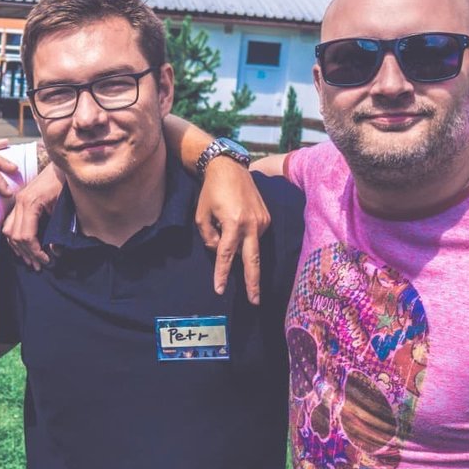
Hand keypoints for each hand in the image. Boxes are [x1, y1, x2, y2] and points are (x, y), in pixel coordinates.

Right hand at [2, 163, 63, 269]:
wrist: (63, 166)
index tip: (46, 260)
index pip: (25, 235)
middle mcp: (19, 202)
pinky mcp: (19, 202)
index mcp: (30, 203)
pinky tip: (25, 248)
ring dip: (19, 248)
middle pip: (15, 236)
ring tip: (32, 261)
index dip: (35, 251)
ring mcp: (17, 201)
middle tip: (41, 265)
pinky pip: (10, 224)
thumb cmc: (66, 184)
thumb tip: (54, 251)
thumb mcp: (65, 208)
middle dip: (27, 253)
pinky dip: (15, 239)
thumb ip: (59, 230)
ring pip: (8, 231)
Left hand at [195, 160, 269, 303]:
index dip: (222, 274)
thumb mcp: (201, 215)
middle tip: (254, 300)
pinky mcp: (267, 218)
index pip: (226, 255)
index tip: (220, 289)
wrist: (230, 168)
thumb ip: (208, 237)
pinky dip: (245, 238)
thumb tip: (219, 251)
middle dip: (253, 282)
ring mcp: (262, 221)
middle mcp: (252, 224)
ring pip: (251, 247)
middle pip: (253, 260)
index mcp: (234, 223)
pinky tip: (236, 225)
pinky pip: (254, 236)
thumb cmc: (211, 191)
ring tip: (229, 233)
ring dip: (241, 251)